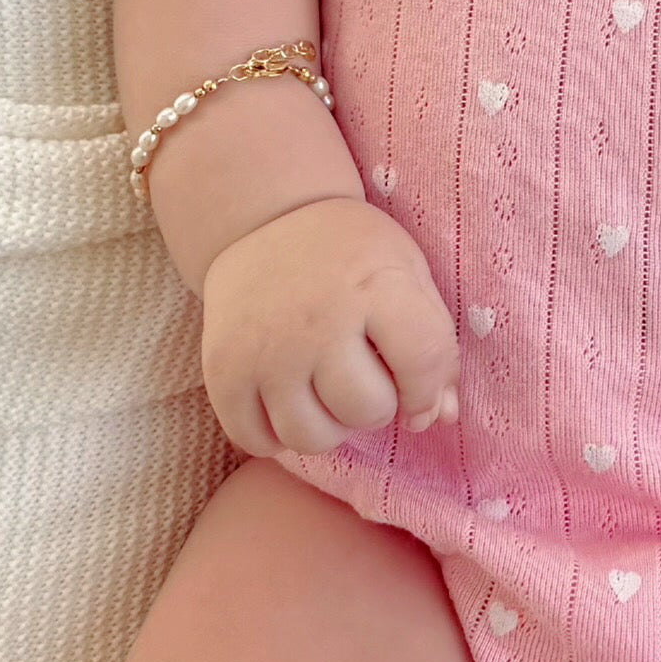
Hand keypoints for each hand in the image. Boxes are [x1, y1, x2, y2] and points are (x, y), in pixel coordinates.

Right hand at [199, 197, 460, 460]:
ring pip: (312, 438)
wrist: (264, 219)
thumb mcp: (405, 273)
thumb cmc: (348, 253)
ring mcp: (265, 349)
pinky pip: (256, 442)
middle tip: (362, 375)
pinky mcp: (222, 370)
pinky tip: (285, 403)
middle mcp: (317, 321)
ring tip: (324, 392)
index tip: (415, 389)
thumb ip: (432, 344)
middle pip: (366, 410)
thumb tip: (437, 417)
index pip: (422, 364)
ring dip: (328, 426)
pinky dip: (275, 437)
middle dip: (376, 403)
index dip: (427, 391)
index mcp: (374, 286)